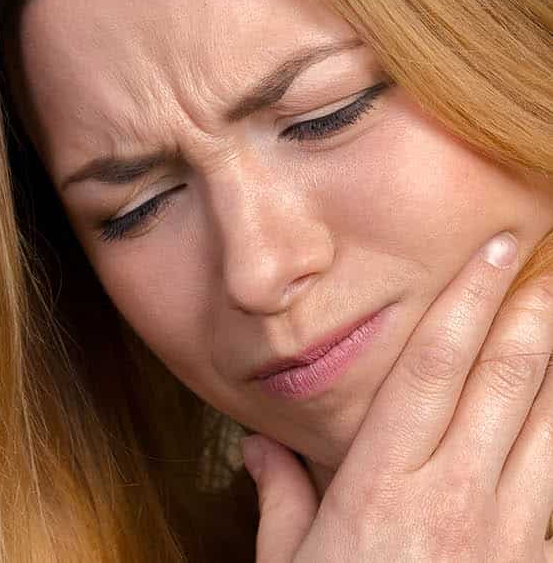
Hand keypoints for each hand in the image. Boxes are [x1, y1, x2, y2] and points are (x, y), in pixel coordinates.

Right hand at [242, 231, 552, 560]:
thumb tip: (258, 443)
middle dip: (535, 309)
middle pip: (508, 381)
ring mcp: (511, 538)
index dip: (468, 298)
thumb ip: (281, 494)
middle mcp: (455, 498)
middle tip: (550, 257)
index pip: (434, 367)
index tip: (492, 248)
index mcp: (382, 483)